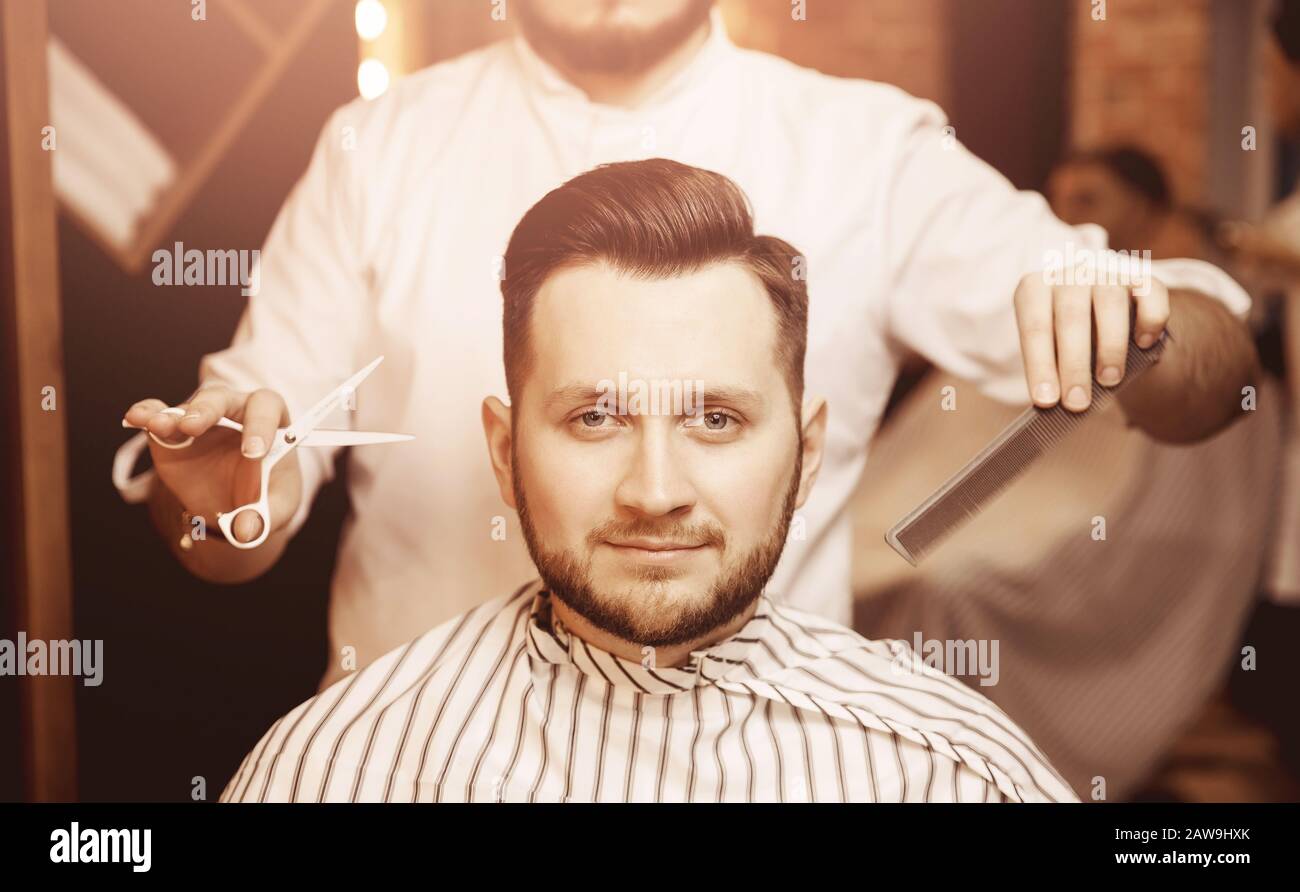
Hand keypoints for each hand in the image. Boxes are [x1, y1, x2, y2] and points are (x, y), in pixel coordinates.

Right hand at [122, 385, 301, 542]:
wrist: (234, 504)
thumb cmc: (265, 496)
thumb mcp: (277, 508)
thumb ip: (266, 517)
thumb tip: (244, 531)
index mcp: (270, 423)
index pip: (267, 408)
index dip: (261, 425)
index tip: (252, 453)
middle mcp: (234, 413)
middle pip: (222, 398)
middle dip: (207, 409)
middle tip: (192, 427)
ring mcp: (201, 422)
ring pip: (186, 408)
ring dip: (171, 415)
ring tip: (158, 426)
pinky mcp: (171, 434)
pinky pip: (157, 415)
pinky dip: (146, 414)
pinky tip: (134, 419)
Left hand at [1013, 273, 1169, 411]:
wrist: (1101, 316)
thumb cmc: (1068, 341)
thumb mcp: (1051, 350)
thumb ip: (1052, 369)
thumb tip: (1054, 403)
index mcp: (1035, 289)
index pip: (1034, 327)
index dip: (1040, 365)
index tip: (1046, 400)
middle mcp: (1069, 274)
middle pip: (1071, 317)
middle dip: (1074, 365)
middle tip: (1077, 402)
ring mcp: (1107, 272)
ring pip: (1110, 303)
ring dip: (1110, 347)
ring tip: (1109, 381)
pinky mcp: (1143, 277)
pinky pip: (1151, 292)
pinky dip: (1150, 320)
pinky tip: (1145, 344)